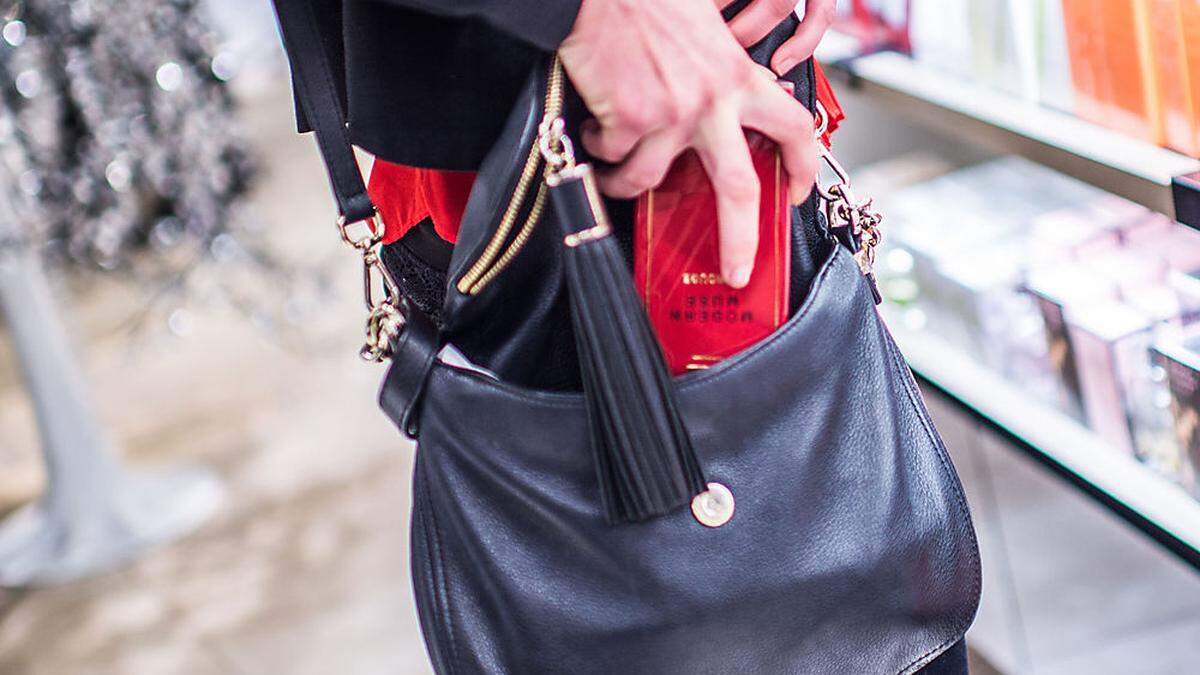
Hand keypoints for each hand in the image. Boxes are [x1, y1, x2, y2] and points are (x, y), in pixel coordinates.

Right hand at [560, 0, 817, 287]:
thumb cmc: (646, 3)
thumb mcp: (703, 32)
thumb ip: (718, 76)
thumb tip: (720, 118)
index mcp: (738, 76)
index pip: (794, 128)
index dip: (802, 167)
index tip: (794, 193)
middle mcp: (713, 101)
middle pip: (738, 189)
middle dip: (739, 240)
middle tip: (736, 270)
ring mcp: (672, 115)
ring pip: (648, 181)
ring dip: (624, 183)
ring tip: (613, 173)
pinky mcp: (631, 120)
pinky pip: (611, 158)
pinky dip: (598, 148)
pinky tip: (594, 126)